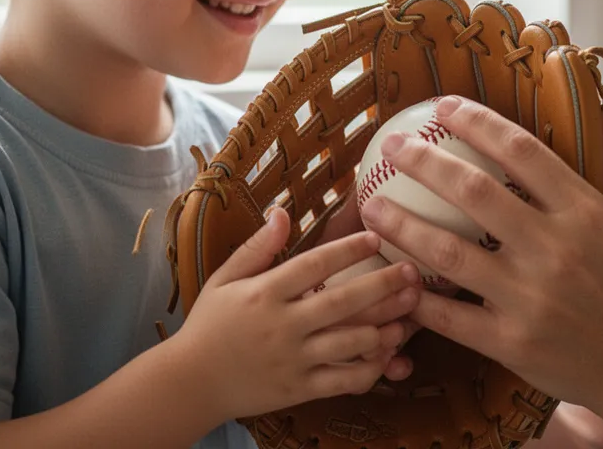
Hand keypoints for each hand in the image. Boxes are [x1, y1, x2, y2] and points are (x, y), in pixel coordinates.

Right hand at [174, 209, 421, 422]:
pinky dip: (370, 369)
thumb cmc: (210, 325)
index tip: (375, 237)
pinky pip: (344, 381)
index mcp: (265, 293)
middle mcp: (283, 325)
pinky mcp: (300, 389)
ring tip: (410, 313)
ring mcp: (294, 360)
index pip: (314, 265)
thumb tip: (282, 212)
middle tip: (412, 272)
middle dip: (382, 286)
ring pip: (350, 344)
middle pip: (342, 302)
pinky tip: (390, 355)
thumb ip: (257, 247)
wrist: (190, 384)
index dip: (347, 249)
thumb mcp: (224, 279)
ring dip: (385, 328)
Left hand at [358, 96, 602, 436]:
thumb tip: (601, 103)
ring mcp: (529, 298)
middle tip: (391, 144)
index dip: (475, 122)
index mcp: (584, 211)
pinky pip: (450, 315)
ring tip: (369, 203)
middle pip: (472, 192)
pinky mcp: (511, 343)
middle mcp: (554, 249)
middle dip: (422, 160)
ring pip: (448, 251)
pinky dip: (416, 294)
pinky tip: (390, 273)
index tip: (442, 107)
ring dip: (401, 222)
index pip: (519, 150)